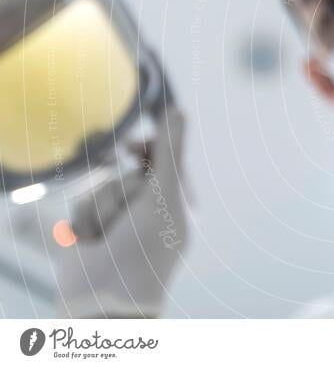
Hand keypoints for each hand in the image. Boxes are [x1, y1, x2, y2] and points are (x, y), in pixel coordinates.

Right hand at [55, 105, 188, 317]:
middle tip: (124, 208)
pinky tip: (89, 241)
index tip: (132, 145)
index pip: (161, 163)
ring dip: (102, 208)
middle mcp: (146, 211)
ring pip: (101, 187)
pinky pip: (81, 204)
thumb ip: (169, 152)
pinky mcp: (89, 230)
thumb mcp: (162, 194)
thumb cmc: (145, 247)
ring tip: (107, 234)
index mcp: (173, 204)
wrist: (104, 298)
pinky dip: (84, 220)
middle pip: (126, 173)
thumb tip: (177, 108)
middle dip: (121, 190)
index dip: (147, 149)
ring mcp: (117, 221)